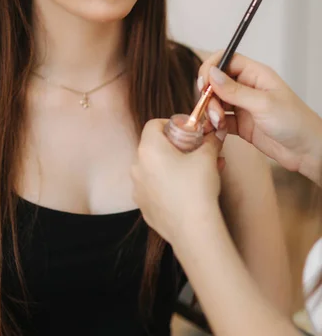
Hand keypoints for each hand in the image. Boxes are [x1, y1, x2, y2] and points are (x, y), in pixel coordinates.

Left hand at [131, 119, 222, 244]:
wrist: (193, 229)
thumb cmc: (197, 189)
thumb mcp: (208, 157)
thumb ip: (211, 140)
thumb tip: (217, 132)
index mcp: (149, 149)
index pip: (153, 124)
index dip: (170, 124)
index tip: (186, 132)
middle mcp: (137, 166)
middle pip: (154, 147)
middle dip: (175, 147)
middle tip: (194, 152)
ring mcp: (138, 188)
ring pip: (154, 169)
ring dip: (172, 166)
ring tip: (196, 173)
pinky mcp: (143, 206)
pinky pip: (153, 188)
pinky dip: (166, 185)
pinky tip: (186, 191)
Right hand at [199, 52, 321, 182]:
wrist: (307, 152)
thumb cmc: (295, 123)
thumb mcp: (263, 104)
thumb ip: (234, 90)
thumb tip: (212, 74)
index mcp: (255, 74)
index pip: (226, 60)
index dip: (211, 68)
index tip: (204, 84)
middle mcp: (247, 87)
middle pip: (217, 82)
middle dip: (209, 96)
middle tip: (213, 111)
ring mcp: (243, 106)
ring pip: (216, 102)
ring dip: (211, 112)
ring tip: (219, 124)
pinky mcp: (240, 124)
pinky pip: (219, 120)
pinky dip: (214, 125)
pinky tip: (217, 131)